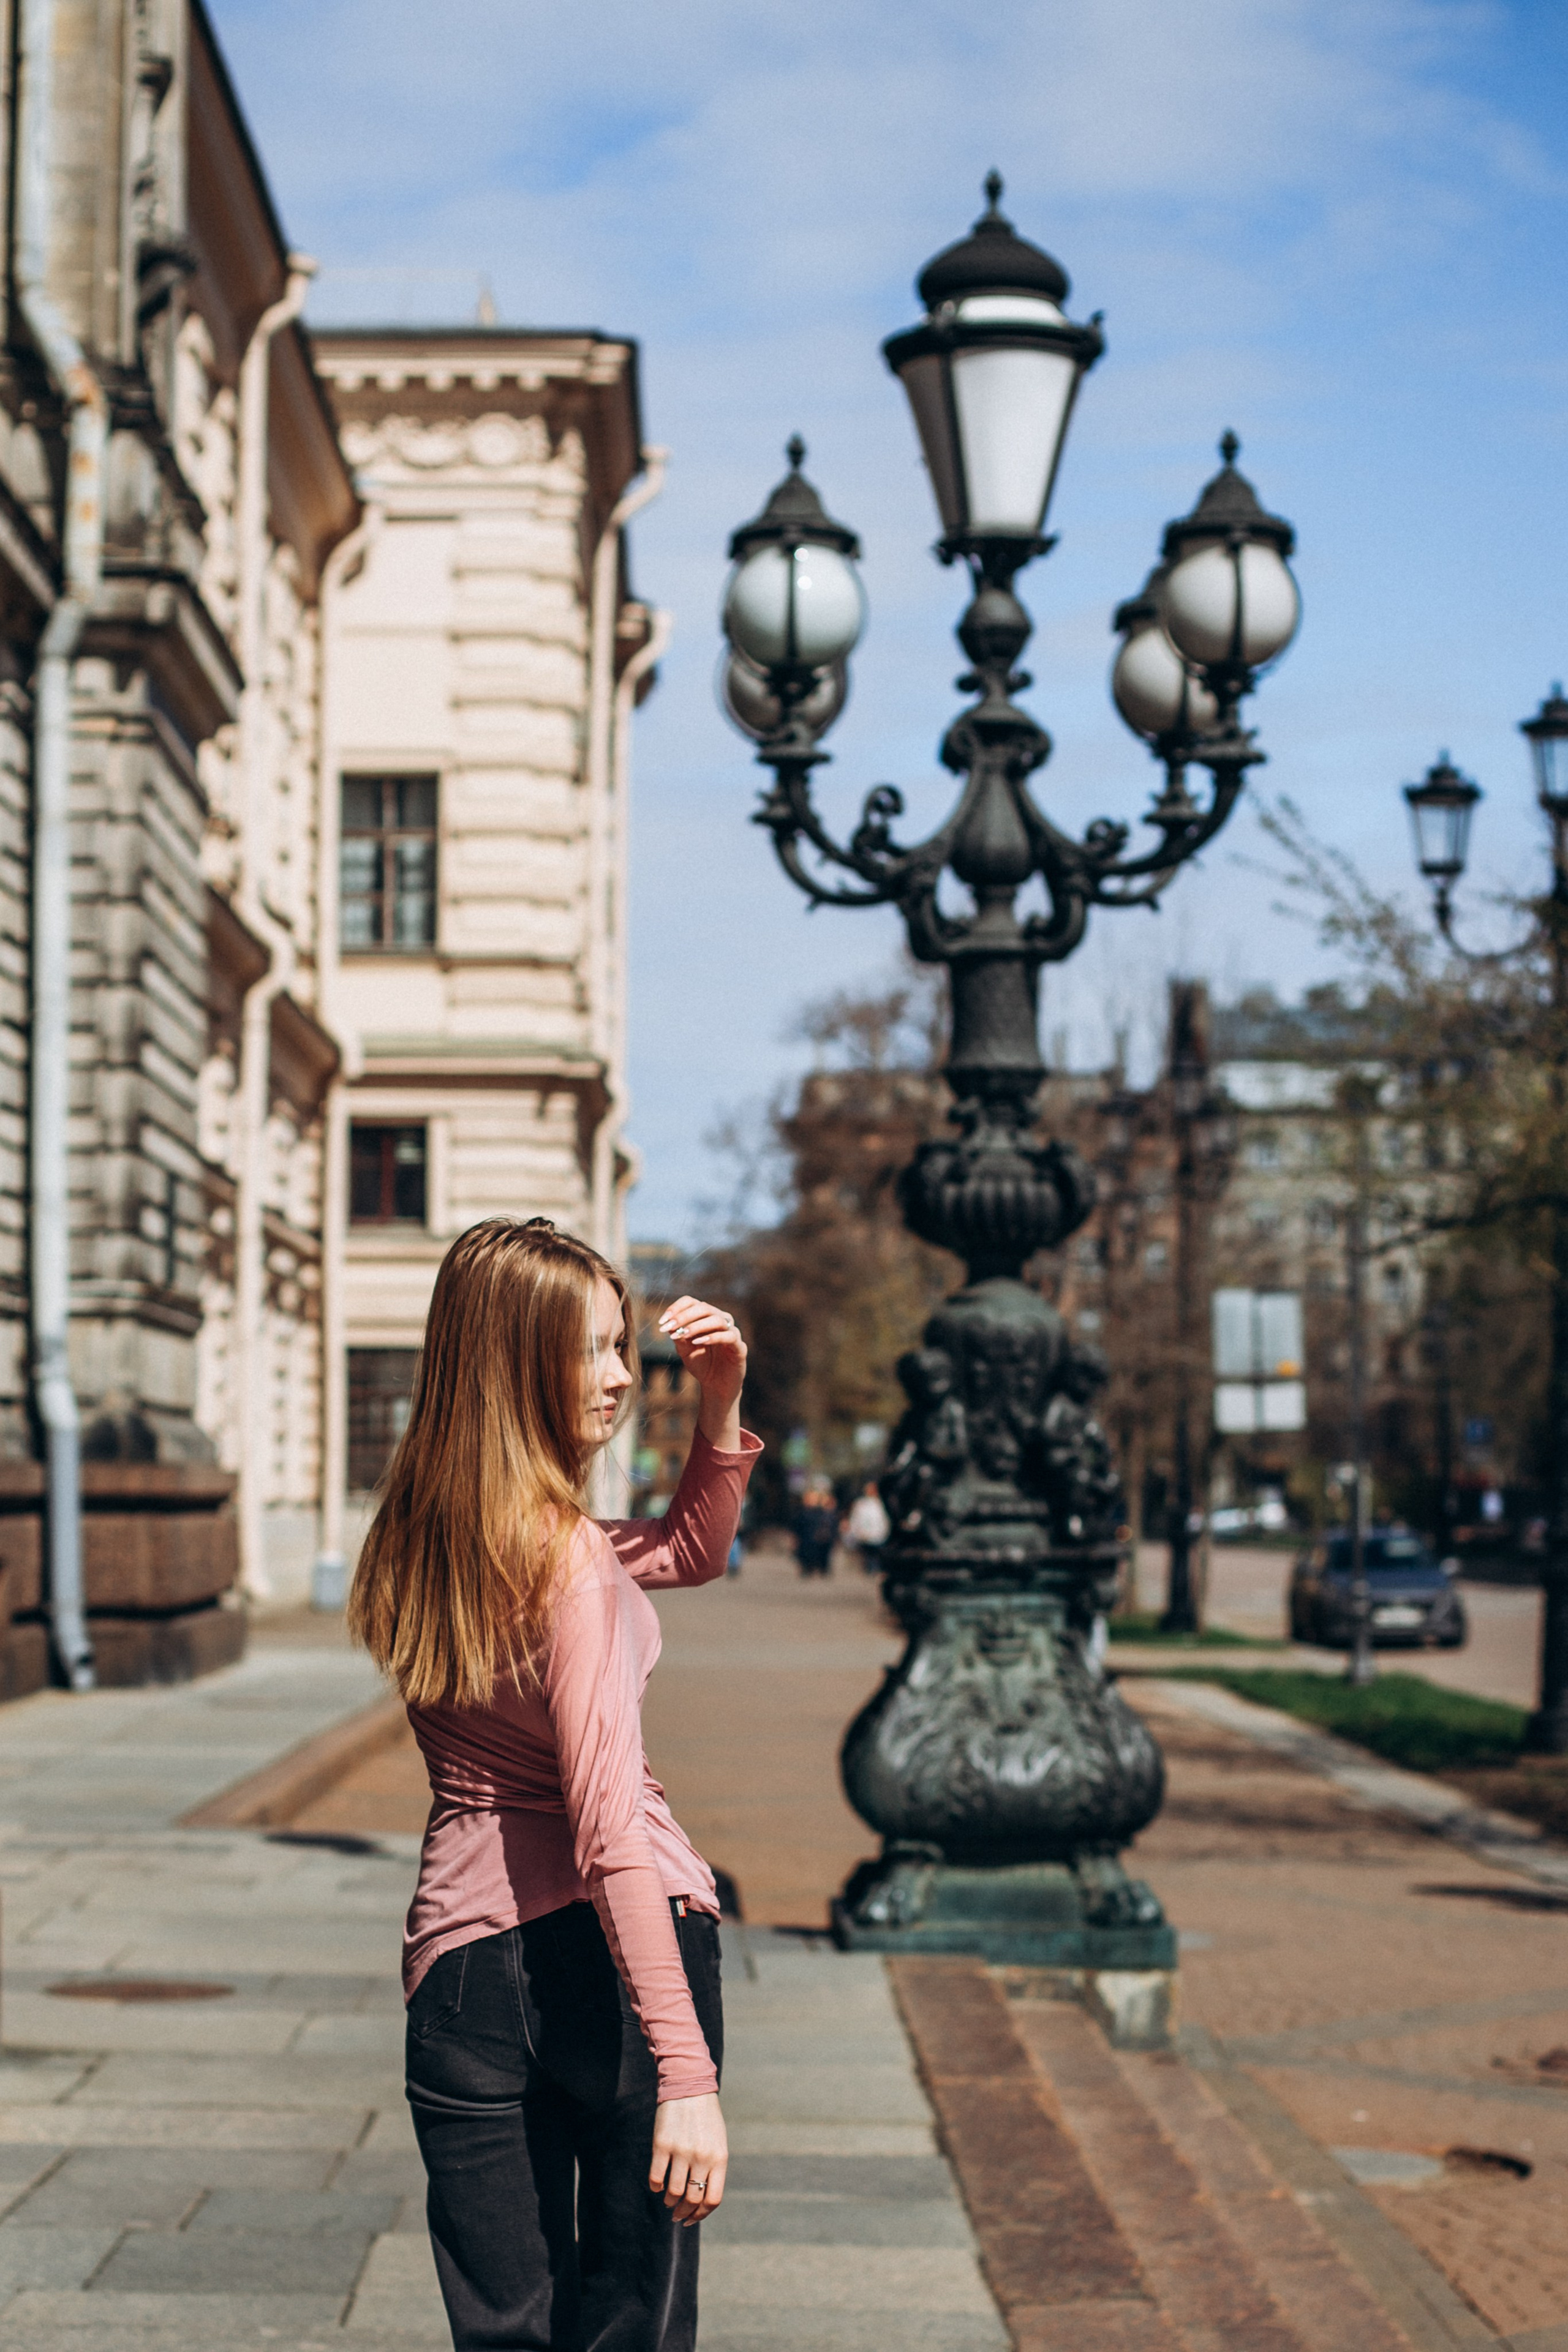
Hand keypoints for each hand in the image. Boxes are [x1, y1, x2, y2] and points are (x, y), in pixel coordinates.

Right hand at [650, 2090, 726, 2225]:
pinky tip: (657, 2185)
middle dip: (683, 2212)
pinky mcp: (662, 2144)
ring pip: (673, 2192)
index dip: (700, 2215)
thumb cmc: (706, 2118)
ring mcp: (681, 2151)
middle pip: (692, 2200)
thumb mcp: (718, 2143)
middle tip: (676, 2214)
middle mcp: (702, 2157)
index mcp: (719, 2158)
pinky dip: (656, 2187)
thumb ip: (713, 2169)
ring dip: (669, 2200)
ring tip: (668, 2197)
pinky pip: (656, 2178)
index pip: (712, 2200)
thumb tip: (700, 2200)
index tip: (691, 2219)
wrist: (689, 2086)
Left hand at [657, 1296, 745, 1449]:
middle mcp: (720, 1320)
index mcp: (706, 1317)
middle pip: (704, 1307)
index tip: (662, 1321)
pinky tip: (698, 1342)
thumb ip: (678, 1336)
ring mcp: (732, 1332)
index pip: (691, 1302)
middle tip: (669, 1326)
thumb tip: (668, 1323)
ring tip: (683, 1335)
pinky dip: (713, 1337)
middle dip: (684, 1316)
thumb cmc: (701, 1364)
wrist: (716, 1385)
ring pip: (717, 1319)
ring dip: (697, 1325)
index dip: (676, 1308)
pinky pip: (729, 1336)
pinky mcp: (739, 1346)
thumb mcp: (685, 1350)